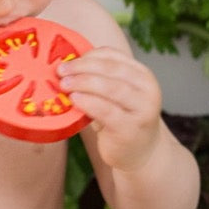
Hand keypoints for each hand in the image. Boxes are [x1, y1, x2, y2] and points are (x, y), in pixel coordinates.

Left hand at [58, 47, 162, 171]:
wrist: (139, 152)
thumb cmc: (121, 119)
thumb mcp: (114, 95)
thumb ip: (99, 79)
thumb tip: (67, 67)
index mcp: (142, 75)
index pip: (113, 56)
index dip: (88, 56)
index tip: (67, 61)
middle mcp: (147, 89)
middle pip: (111, 69)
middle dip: (82, 68)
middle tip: (61, 71)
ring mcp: (142, 110)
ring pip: (111, 88)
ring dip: (83, 83)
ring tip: (64, 85)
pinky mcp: (130, 129)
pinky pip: (106, 111)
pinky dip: (88, 102)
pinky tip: (74, 99)